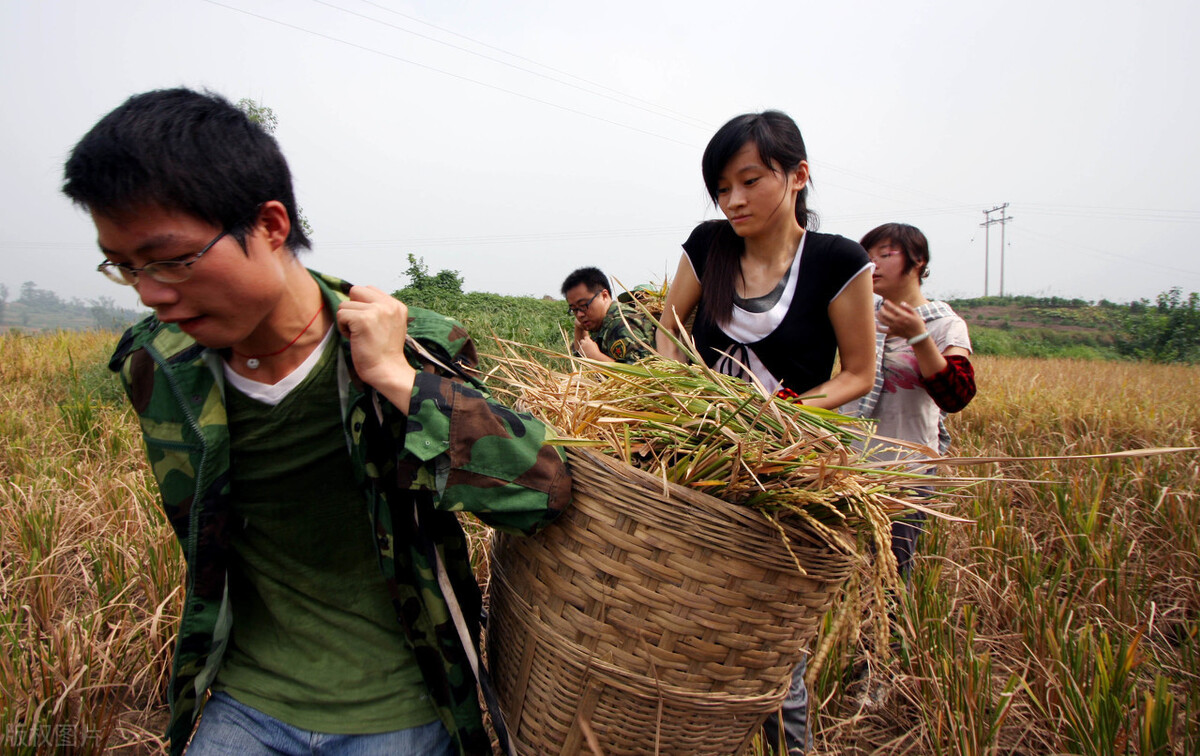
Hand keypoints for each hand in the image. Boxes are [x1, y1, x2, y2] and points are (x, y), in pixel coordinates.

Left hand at [337, 285, 416, 410]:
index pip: (369, 289)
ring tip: (358, 335)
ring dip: (347, 321)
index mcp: (396, 305)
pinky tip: (354, 339)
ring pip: (345, 305)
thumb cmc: (385, 353)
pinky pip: (341, 315)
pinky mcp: (363, 319)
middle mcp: (388, 305)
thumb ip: (379, 310)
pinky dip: (343, 328)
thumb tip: (355, 299)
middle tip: (359, 327)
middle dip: (352, 308)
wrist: (388, 371)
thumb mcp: (390, 325)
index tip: (367, 323)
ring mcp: (376, 310)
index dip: (362, 305)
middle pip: (356, 291)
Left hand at [573, 332, 601, 359]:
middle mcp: (584, 343)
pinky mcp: (580, 350)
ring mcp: (582, 347)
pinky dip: (581, 351)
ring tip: (586, 351)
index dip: (587, 339)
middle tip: (585, 345)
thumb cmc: (596, 351)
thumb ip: (592, 342)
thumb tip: (590, 341)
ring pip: (581, 345)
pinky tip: (584, 353)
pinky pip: (579, 350)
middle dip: (583, 342)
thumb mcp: (595, 345)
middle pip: (582, 340)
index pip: (586, 337)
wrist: (595, 357)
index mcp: (588, 340)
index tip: (587, 341)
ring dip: (582, 347)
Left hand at [877, 299, 924, 341]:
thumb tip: (901, 303)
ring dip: (878, 316)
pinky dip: (879, 328)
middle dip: (881, 309)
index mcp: (903, 316)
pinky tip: (877, 324)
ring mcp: (894, 327)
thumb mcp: (916, 314)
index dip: (888, 304)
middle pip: (885, 314)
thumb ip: (909, 308)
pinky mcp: (893, 332)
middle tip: (882, 307)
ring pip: (882, 321)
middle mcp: (897, 321)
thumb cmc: (917, 323)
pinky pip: (883, 331)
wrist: (918, 336)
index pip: (893, 308)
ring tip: (878, 313)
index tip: (886, 301)